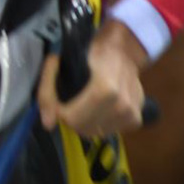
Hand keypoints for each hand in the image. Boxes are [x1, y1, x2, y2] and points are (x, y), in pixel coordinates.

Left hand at [38, 21, 150, 136]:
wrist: (123, 51)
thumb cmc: (90, 54)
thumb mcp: (61, 63)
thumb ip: (48, 90)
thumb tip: (47, 124)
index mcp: (106, 89)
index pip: (73, 119)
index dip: (59, 113)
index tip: (57, 103)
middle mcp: (122, 105)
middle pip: (83, 129)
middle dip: (70, 119)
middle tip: (68, 105)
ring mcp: (131, 114)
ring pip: (95, 133)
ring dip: (85, 123)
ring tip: (82, 106)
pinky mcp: (135, 120)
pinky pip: (109, 131)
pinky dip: (99, 124)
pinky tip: (97, 110)